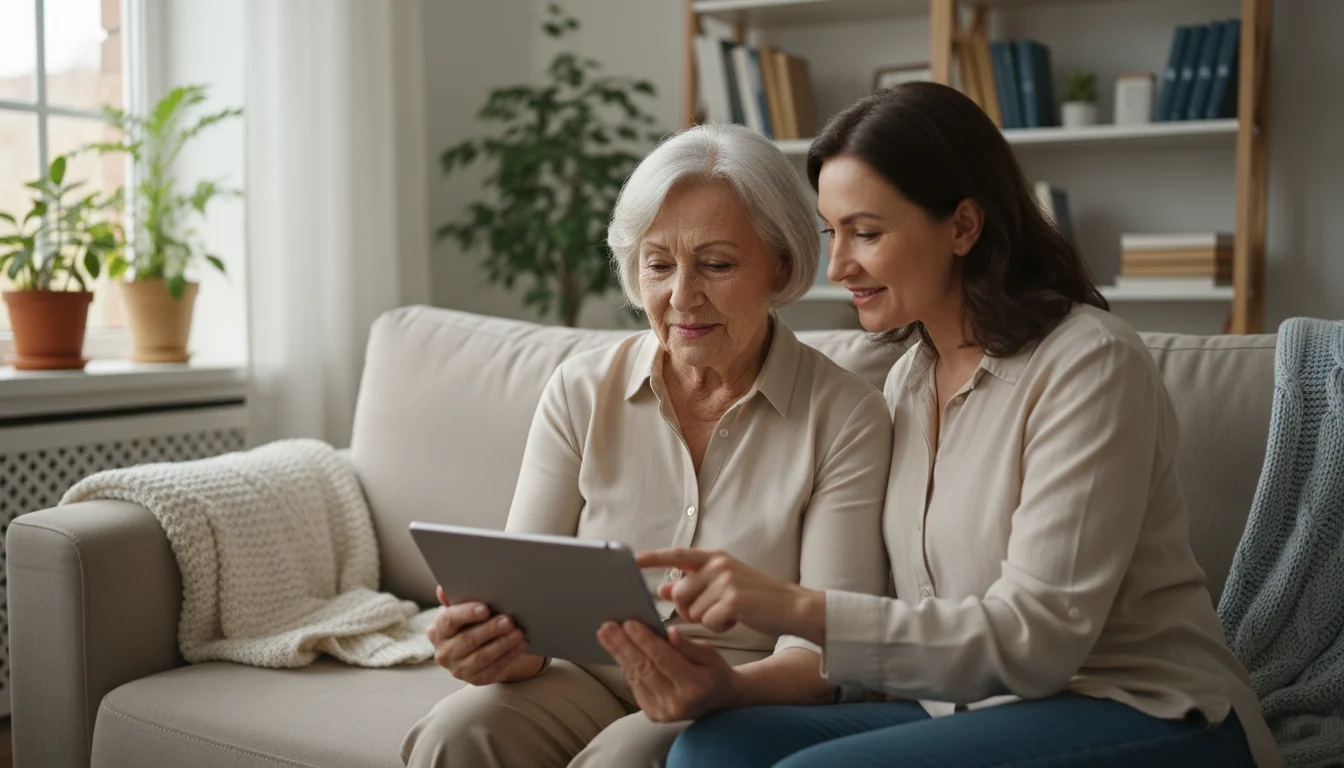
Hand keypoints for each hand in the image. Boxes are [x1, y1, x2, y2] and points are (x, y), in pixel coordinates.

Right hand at [427, 585, 531, 684]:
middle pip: (467, 640)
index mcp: (438, 631)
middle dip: (490, 629)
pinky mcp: (475, 680)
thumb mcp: (463, 610)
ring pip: (481, 657)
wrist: (479, 648)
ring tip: (518, 632)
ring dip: (502, 644)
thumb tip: (443, 589)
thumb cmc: (471, 623)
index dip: (466, 614)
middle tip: (509, 620)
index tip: (485, 609)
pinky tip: (521, 645)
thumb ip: (455, 599)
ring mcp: (458, 669)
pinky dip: (509, 656)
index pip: (449, 620)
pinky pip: (493, 669)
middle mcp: (444, 652)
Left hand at [597, 621, 740, 721]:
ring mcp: (664, 712)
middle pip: (646, 668)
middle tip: (608, 626)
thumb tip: (669, 633)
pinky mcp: (654, 715)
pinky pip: (636, 686)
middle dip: (624, 645)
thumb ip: (688, 646)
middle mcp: (678, 702)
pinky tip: (617, 650)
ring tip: (606, 634)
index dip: (646, 640)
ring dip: (619, 654)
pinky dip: (626, 666)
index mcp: (696, 685)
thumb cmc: (714, 672)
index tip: (629, 623)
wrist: (719, 702)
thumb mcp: (710, 654)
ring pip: (637, 677)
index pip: (665, 659)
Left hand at [639, 549, 826, 643]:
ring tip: (729, 614)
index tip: (632, 561)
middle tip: (712, 612)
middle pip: (679, 593)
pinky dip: (719, 628)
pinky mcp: (733, 599)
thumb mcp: (723, 586)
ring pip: (692, 610)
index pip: (677, 554)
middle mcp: (718, 564)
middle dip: (688, 610)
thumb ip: (693, 584)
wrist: (792, 607)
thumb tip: (662, 587)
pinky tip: (735, 621)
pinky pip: (708, 621)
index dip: (653, 557)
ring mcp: (726, 580)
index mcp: (714, 558)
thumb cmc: (755, 599)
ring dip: (707, 620)